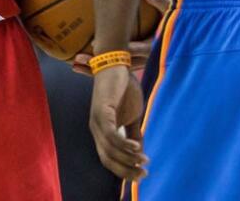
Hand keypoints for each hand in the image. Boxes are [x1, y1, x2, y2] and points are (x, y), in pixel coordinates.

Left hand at [72, 0, 171, 75]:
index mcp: (157, 45)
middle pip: (123, 64)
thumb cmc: (172, 18)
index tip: (103, 45)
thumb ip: (161, 1)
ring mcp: (138, 62)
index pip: (140, 50)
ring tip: (74, 63)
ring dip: (97, 67)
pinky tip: (80, 63)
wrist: (174, 32)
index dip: (123, 49)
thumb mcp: (171, 9)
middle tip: (80, 58)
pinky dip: (99, 66)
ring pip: (116, 70)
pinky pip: (114, 68)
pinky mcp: (131, 63)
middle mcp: (146, 58)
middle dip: (102, 63)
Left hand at [89, 65, 148, 180]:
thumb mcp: (132, 116)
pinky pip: (111, 133)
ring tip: (144, 161)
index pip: (108, 159)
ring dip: (128, 158)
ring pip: (110, 149)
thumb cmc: (124, 89)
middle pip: (107, 159)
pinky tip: (137, 149)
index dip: (124, 170)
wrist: (116, 64)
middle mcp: (95, 128)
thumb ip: (133, 134)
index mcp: (101, 132)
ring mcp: (96, 120)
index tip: (142, 176)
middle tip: (144, 175)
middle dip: (126, 170)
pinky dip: (124, 144)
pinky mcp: (102, 110)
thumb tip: (140, 154)